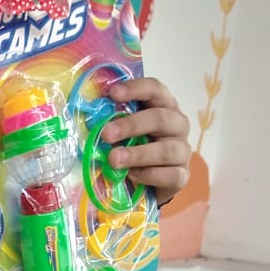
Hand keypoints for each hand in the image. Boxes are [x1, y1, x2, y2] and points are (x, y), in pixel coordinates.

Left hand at [103, 78, 191, 205]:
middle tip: (106, 134)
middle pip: (160, 118)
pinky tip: (132, 176)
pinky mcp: (182, 175)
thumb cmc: (132, 148)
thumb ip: (111, 123)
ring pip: (167, 150)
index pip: (155, 89)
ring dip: (138, 154)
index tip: (113, 94)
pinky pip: (171, 175)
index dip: (135, 89)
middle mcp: (177, 125)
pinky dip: (149, 175)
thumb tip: (87, 119)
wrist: (146, 182)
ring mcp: (182, 151)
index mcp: (163, 106)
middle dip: (131, 125)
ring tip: (113, 160)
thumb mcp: (121, 132)